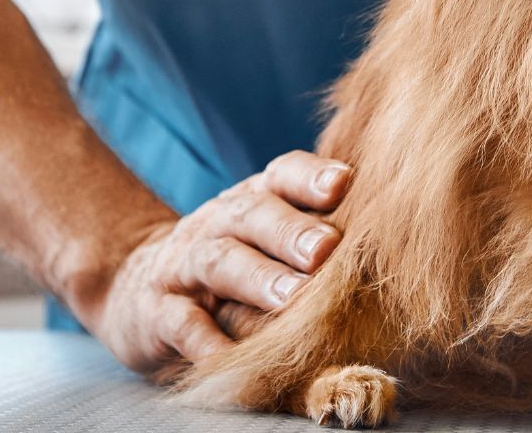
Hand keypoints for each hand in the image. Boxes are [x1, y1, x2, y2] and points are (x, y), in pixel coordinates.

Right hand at [84, 150, 351, 372]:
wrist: (136, 287)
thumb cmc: (230, 263)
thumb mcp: (263, 238)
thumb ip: (315, 234)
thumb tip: (395, 244)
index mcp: (253, 201)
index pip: (281, 175)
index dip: (310, 176)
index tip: (345, 182)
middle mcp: (219, 224)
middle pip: (254, 216)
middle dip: (292, 231)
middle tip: (327, 249)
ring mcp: (184, 265)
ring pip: (220, 262)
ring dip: (258, 278)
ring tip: (292, 298)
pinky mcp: (157, 312)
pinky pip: (180, 322)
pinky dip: (204, 339)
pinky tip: (228, 355)